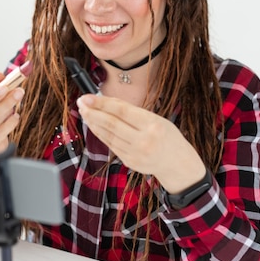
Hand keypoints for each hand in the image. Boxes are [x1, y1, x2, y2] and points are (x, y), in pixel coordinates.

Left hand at [76, 94, 205, 193]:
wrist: (178, 164)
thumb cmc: (167, 136)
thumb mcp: (156, 119)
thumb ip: (133, 113)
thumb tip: (106, 102)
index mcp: (153, 125)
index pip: (122, 111)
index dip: (102, 103)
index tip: (87, 97)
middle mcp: (144, 140)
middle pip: (111, 124)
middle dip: (93, 112)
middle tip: (81, 103)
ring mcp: (135, 153)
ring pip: (108, 135)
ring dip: (93, 122)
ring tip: (84, 112)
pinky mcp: (129, 162)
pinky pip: (111, 144)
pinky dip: (100, 133)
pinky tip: (94, 125)